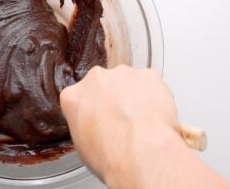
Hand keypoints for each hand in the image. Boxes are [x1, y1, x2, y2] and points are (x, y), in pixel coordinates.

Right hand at [60, 65, 229, 188]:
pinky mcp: (147, 73)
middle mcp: (95, 79)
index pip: (78, 96)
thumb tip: (95, 126)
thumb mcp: (84, 145)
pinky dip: (152, 92)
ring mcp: (121, 74)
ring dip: (132, 93)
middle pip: (102, 84)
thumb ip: (85, 124)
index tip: (101, 119)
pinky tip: (156, 113)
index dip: (92, 110)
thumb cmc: (112, 155)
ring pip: (127, 80)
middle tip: (122, 119)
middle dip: (111, 97)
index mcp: (73, 96)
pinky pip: (148, 81)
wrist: (141, 152)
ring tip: (143, 119)